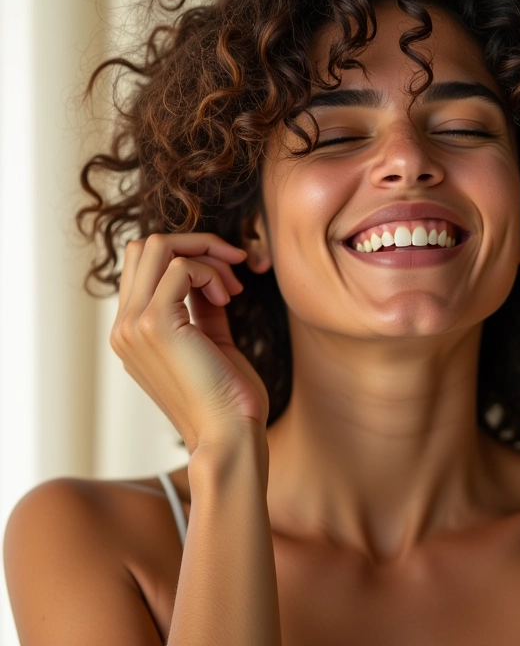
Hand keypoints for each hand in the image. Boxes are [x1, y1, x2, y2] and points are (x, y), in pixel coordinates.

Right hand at [110, 232, 268, 454]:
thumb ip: (202, 306)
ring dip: (205, 256)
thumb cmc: (227, 395)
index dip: (190, 257)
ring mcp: (133, 325)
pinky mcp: (154, 324)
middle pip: (145, 247)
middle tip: (234, 267)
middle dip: (198, 245)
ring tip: (231, 288)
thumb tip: (209, 273)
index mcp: (132, 332)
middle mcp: (123, 326)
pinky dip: (210, 272)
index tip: (228, 277)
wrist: (228, 435)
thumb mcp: (211, 340)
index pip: (145, 265)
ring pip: (157, 246)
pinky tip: (227, 299)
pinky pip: (180, 267)